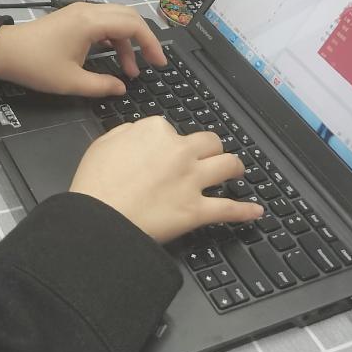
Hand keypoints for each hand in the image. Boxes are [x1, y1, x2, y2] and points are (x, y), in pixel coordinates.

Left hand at [0, 2, 165, 96]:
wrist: (3, 51)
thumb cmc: (35, 65)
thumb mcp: (70, 82)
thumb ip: (101, 86)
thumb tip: (122, 88)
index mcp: (91, 22)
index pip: (133, 25)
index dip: (151, 44)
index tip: (159, 64)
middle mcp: (89, 11)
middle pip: (129, 16)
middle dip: (144, 39)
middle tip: (153, 63)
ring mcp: (81, 12)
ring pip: (117, 19)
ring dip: (127, 42)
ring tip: (130, 71)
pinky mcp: (74, 17)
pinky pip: (104, 22)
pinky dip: (114, 38)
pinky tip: (114, 58)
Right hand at [69, 116, 264, 242]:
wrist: (98, 221)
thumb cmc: (95, 184)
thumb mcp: (103, 143)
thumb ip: (127, 132)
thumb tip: (140, 133)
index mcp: (156, 131)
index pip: (174, 130)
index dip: (171, 142)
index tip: (167, 152)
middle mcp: (179, 151)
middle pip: (210, 142)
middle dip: (211, 150)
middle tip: (210, 158)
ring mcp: (191, 180)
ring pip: (227, 165)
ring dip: (235, 168)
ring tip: (237, 172)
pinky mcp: (196, 210)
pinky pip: (228, 209)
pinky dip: (245, 211)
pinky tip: (256, 211)